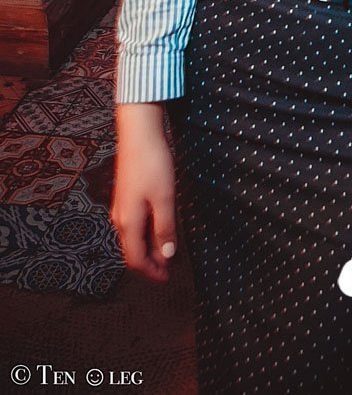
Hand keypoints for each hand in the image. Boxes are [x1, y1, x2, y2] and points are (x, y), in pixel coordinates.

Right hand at [111, 104, 177, 281]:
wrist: (138, 132)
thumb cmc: (153, 163)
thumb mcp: (165, 198)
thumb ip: (165, 228)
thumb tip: (166, 256)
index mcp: (128, 223)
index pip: (136, 260)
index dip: (151, 273)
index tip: (168, 278)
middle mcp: (120, 218)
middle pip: (132, 252)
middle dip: (150, 263)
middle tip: (171, 269)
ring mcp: (120, 207)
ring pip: (132, 238)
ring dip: (149, 249)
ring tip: (168, 251)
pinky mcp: (125, 196)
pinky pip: (133, 225)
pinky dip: (146, 234)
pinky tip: (159, 228)